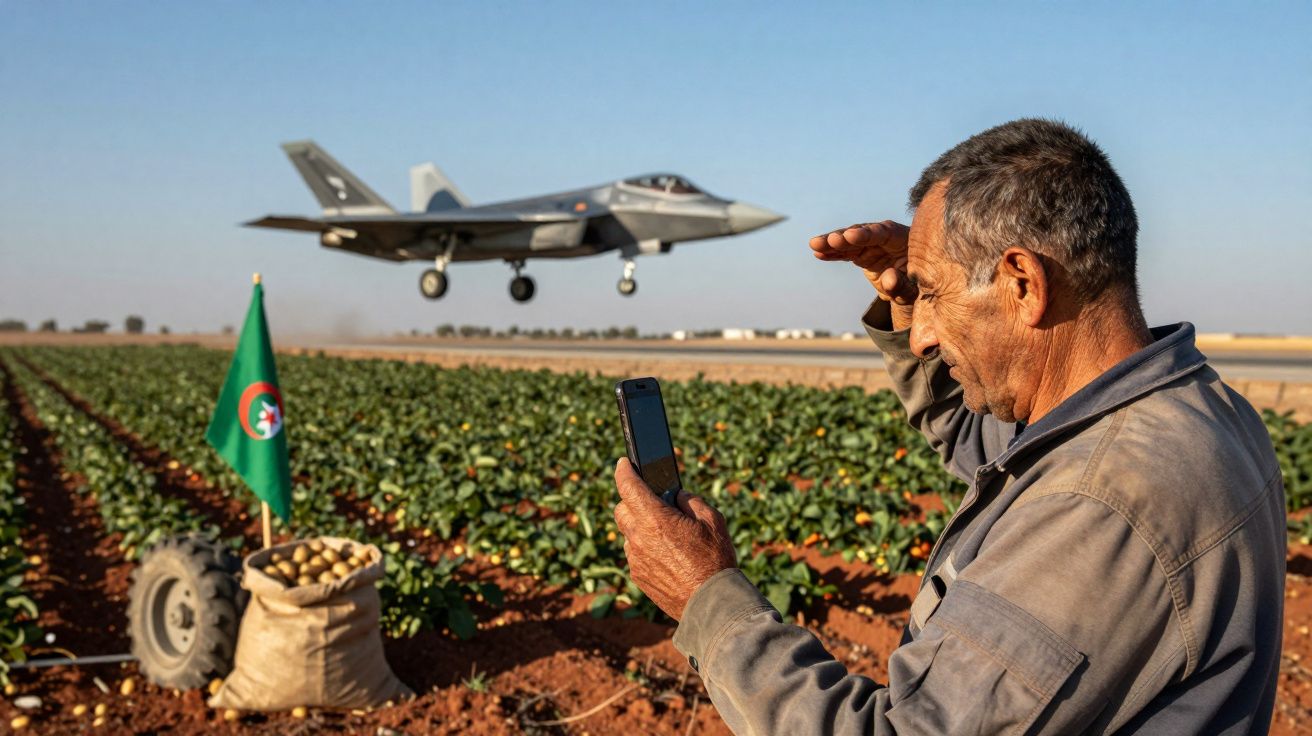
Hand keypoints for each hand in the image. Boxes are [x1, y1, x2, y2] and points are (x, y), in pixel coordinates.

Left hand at [612, 459, 736, 620]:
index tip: (624, 464)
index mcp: (655, 519)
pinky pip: (634, 553)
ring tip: (664, 533)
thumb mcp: (712, 520)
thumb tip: (675, 495)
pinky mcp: (637, 576)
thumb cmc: (715, 560)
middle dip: (632, 500)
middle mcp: (639, 538)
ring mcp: (635, 558)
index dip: (624, 471)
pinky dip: (643, 547)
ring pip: (627, 533)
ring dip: (639, 526)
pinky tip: (666, 554)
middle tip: (652, 501)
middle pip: (621, 508)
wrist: (711, 604)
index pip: (628, 486)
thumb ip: (690, 500)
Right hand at [809, 221, 916, 327]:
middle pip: (862, 233)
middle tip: (829, 240)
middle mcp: (884, 237)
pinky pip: (845, 252)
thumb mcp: (913, 288)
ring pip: (849, 241)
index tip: (851, 235)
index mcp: (901, 238)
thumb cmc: (919, 285)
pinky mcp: (862, 254)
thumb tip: (888, 280)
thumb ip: (902, 284)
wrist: (915, 288)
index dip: (866, 234)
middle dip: (844, 236)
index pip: (882, 232)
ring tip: (814, 245)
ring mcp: (871, 245)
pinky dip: (832, 253)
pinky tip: (817, 253)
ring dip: (832, 242)